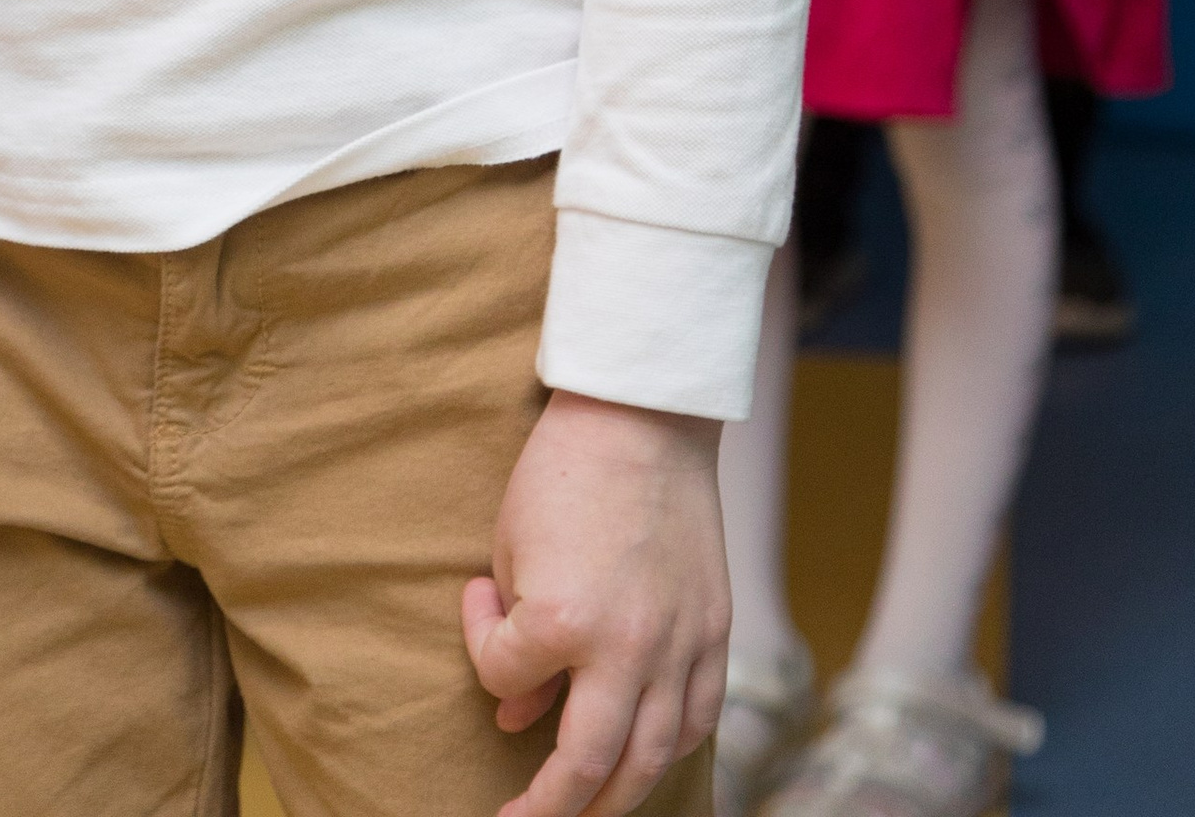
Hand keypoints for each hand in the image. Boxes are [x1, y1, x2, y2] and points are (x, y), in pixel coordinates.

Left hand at [462, 393, 727, 816]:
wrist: (644, 416)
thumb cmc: (564, 472)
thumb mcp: (514, 550)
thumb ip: (515, 641)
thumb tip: (518, 718)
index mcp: (564, 621)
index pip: (503, 677)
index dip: (480, 647)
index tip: (480, 601)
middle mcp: (627, 649)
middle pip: (588, 767)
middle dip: (551, 808)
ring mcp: (679, 645)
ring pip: (653, 759)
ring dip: (616, 796)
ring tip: (587, 810)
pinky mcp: (714, 632)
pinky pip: (699, 718)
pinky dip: (671, 747)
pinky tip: (647, 754)